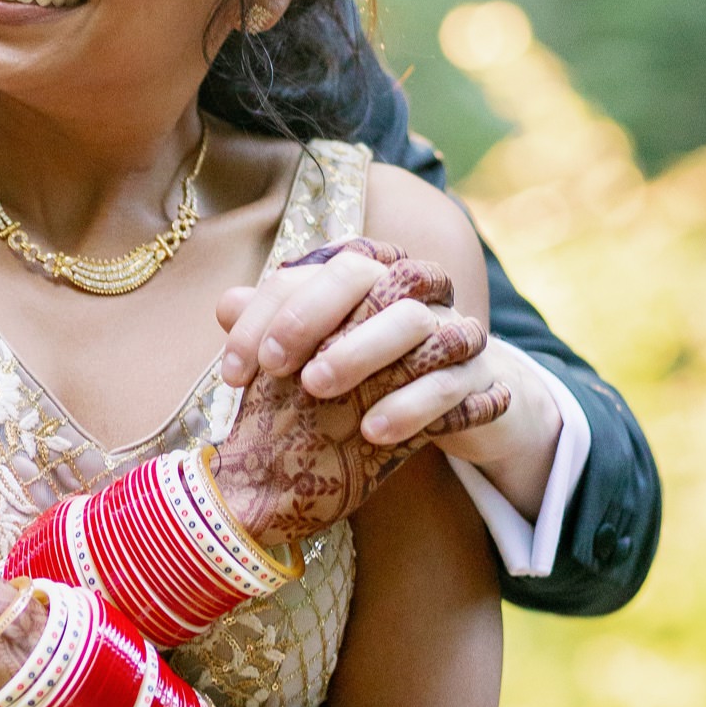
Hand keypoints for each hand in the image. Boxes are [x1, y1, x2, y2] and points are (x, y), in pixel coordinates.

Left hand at [213, 249, 508, 544]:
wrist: (462, 404)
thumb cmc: (376, 371)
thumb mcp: (323, 353)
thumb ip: (277, 326)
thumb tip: (225, 305)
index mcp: (367, 275)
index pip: (310, 273)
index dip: (265, 315)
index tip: (234, 373)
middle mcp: (411, 290)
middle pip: (362, 276)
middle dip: (310, 317)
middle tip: (275, 368)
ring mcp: (450, 329)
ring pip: (411, 321)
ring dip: (359, 352)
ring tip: (317, 390)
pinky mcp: (480, 376)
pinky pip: (448, 381)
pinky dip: (409, 404)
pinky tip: (372, 433)